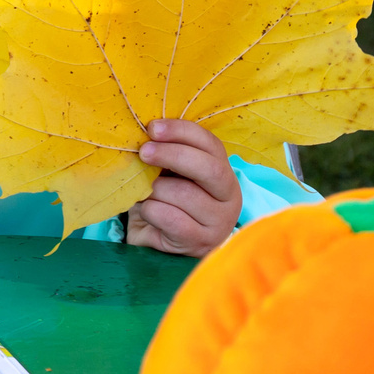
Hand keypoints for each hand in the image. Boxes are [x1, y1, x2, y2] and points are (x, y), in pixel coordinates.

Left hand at [124, 118, 241, 256]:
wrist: (158, 245)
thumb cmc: (165, 203)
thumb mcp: (170, 175)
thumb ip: (168, 155)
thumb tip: (149, 132)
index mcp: (224, 173)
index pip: (211, 145)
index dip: (182, 131)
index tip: (153, 128)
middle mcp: (229, 198)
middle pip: (208, 168)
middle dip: (172, 155)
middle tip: (143, 152)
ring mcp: (218, 223)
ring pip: (183, 193)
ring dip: (153, 189)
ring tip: (144, 193)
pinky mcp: (199, 242)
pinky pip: (169, 217)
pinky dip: (149, 210)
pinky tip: (146, 211)